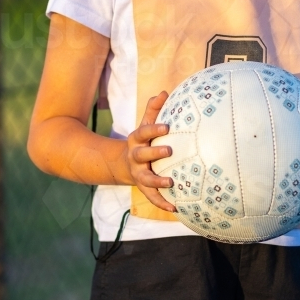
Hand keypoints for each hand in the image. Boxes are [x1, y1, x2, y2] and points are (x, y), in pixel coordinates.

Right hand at [123, 92, 175, 212]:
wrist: (125, 164)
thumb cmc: (144, 141)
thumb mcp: (145, 125)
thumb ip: (153, 110)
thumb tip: (164, 92)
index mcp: (136, 140)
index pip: (143, 133)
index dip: (154, 129)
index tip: (166, 127)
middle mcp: (135, 157)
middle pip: (142, 155)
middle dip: (154, 153)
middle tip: (170, 151)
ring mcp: (139, 173)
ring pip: (146, 178)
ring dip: (157, 181)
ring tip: (171, 182)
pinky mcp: (144, 187)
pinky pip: (152, 196)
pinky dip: (162, 203)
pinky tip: (175, 208)